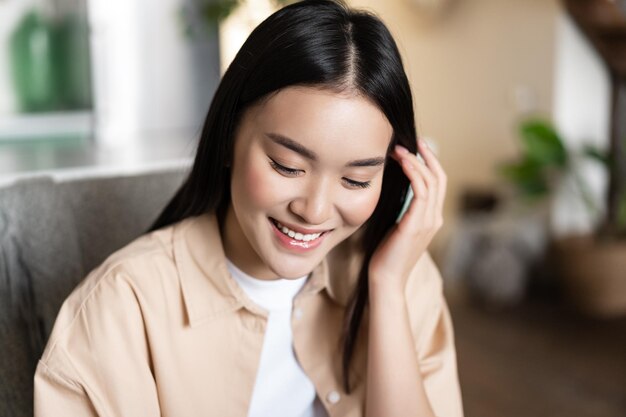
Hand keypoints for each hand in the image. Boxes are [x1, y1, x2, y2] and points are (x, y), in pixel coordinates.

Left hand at [368, 139, 446, 294]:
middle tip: (411, 140)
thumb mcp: (396, 227)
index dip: (429, 163)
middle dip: (427, 156)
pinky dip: (414, 173)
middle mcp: (434, 218)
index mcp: (431, 219)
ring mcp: (428, 222)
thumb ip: (401, 211)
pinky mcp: (416, 225)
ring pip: (431, 182)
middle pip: (440, 178)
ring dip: (416, 161)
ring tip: (400, 148)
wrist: (386, 280)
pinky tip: (402, 162)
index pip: (437, 184)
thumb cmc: (386, 255)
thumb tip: (393, 191)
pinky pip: (421, 192)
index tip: (414, 148)